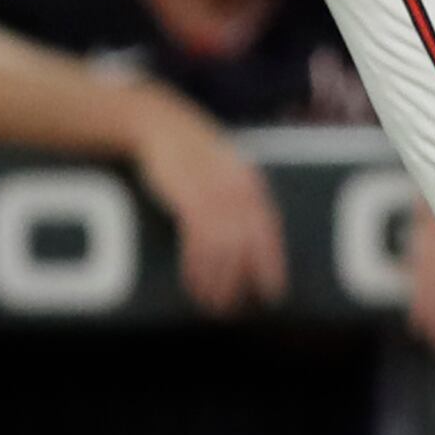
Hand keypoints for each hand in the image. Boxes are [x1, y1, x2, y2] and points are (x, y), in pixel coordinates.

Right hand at [131, 95, 287, 313]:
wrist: (161, 126)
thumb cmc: (191, 155)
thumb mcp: (223, 173)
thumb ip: (237, 201)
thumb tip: (246, 239)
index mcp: (251, 185)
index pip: (269, 231)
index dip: (272, 264)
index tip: (273, 294)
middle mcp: (239, 190)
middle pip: (248, 244)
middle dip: (241, 280)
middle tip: (232, 307)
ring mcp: (215, 193)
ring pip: (224, 246)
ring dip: (217, 279)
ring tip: (210, 303)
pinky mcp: (188, 195)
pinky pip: (198, 238)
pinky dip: (197, 264)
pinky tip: (193, 282)